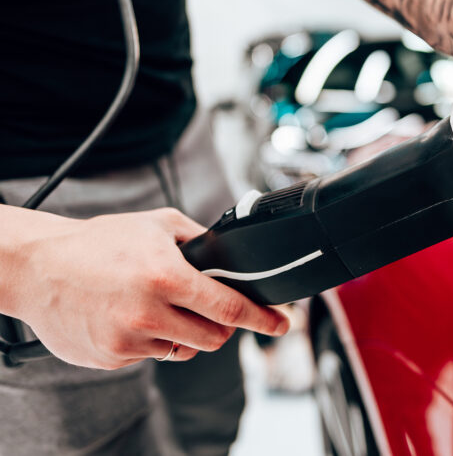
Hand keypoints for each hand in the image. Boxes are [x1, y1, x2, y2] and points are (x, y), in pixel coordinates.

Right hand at [9, 208, 288, 369]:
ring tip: (158, 304)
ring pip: (185, 348)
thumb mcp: (158, 225)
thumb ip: (201, 239)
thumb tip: (233, 253)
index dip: (263, 319)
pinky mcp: (112, 358)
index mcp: (166, 277)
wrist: (39, 268)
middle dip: (220, 323)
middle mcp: (149, 313)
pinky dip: (152, 339)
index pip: (230, 308)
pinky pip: (152, 354)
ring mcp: (129, 341)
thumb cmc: (99, 243)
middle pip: (214, 337)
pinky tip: (130, 315)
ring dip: (184, 331)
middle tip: (207, 306)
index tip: (282, 325)